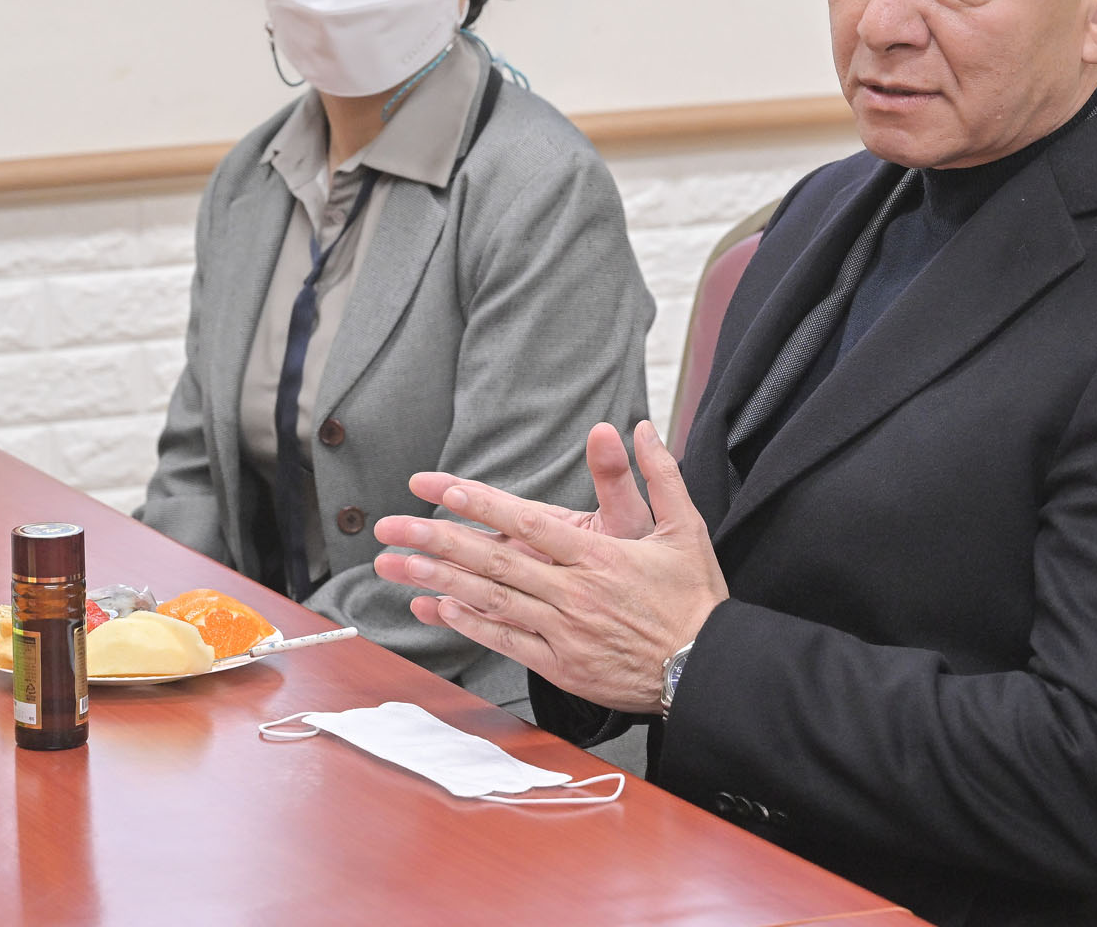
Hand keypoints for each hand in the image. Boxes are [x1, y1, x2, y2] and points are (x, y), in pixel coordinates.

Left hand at [371, 421, 727, 712]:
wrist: (705, 668)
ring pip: (490, 600)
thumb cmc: (695, 599)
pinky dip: (470, 623)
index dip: (480, 505)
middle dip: (437, 541)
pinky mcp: (561, 663)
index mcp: (599, 556)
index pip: (528, 523)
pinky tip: (439, 606)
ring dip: (438, 581)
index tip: (439, 488)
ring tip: (395, 565)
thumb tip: (640, 428)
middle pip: (495, 561)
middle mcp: (574, 591)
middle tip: (391, 527)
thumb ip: (659, 474)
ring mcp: (564, 630)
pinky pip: (506, 640)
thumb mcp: (686, 528)